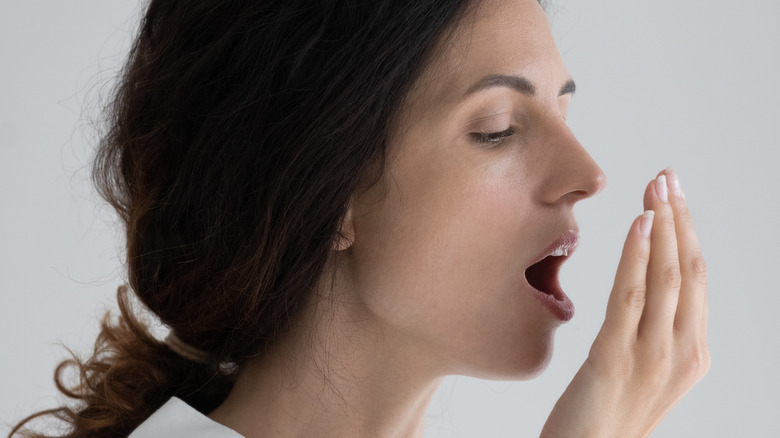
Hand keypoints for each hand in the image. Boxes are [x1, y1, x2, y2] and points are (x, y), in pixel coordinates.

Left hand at [540, 168, 709, 437]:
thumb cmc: (605, 418)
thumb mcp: (642, 372)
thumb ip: (650, 332)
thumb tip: (642, 289)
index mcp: (691, 353)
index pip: (696, 280)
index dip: (687, 233)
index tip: (675, 197)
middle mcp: (681, 352)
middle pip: (688, 270)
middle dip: (680, 218)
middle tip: (667, 178)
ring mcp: (652, 356)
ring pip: (667, 276)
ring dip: (663, 225)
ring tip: (655, 188)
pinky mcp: (616, 357)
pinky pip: (631, 296)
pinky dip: (638, 254)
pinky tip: (638, 225)